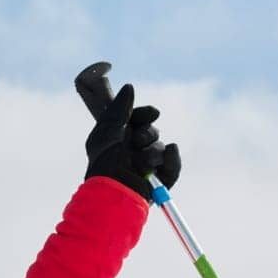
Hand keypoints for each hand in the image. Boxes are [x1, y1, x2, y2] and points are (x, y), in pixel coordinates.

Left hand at [84, 83, 180, 201]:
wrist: (113, 190)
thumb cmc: (104, 163)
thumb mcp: (107, 132)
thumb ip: (118, 109)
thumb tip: (129, 87)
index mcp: (119, 139)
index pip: (138, 119)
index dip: (145, 114)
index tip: (152, 113)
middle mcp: (132, 151)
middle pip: (151, 131)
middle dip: (147, 134)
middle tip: (136, 141)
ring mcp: (146, 166)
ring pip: (160, 148)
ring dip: (151, 152)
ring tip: (139, 162)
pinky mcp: (159, 180)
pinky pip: (173, 165)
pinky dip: (172, 160)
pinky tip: (166, 157)